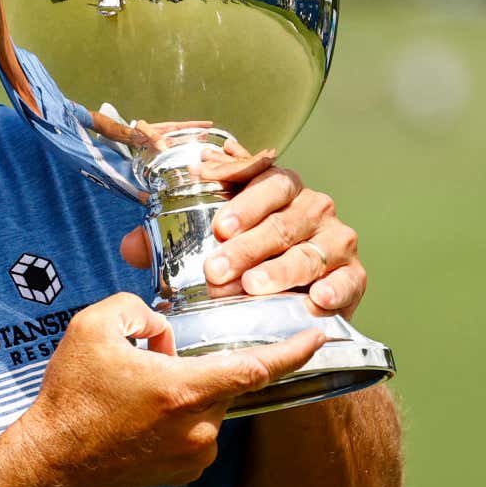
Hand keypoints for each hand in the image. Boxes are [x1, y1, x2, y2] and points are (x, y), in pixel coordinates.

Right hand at [19, 293, 324, 486]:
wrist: (53, 459)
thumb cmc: (72, 394)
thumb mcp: (94, 326)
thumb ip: (139, 310)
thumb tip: (165, 330)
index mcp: (184, 390)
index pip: (256, 366)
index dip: (293, 350)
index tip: (319, 335)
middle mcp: (199, 427)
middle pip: (223, 381)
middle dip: (196, 364)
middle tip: (152, 363)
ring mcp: (195, 454)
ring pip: (208, 407)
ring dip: (185, 393)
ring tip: (135, 397)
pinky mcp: (185, 474)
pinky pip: (196, 433)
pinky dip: (178, 419)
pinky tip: (139, 419)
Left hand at [117, 151, 367, 319]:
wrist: (289, 304)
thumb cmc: (243, 263)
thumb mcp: (206, 245)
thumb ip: (166, 241)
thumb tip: (131, 245)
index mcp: (275, 188)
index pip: (263, 182)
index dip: (242, 202)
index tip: (218, 226)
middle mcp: (311, 207)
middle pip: (282, 221)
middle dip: (248, 246)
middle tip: (218, 270)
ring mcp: (337, 240)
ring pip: (311, 250)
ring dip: (281, 270)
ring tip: (253, 286)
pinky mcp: (354, 275)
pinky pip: (349, 280)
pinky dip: (335, 289)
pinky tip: (317, 299)